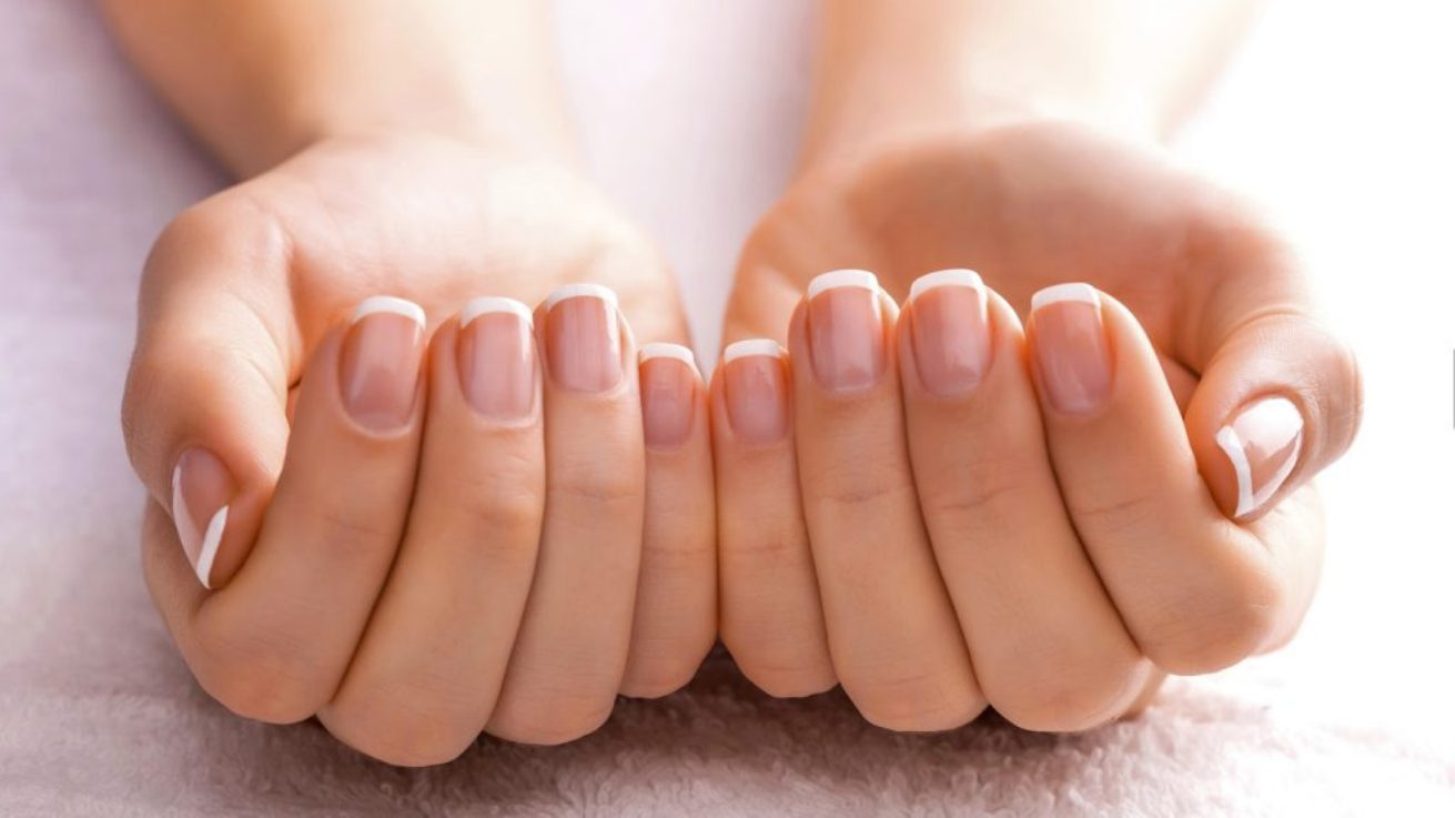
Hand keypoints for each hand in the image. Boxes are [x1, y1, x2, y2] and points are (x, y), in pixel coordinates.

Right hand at [122, 134, 715, 763]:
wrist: (476, 210)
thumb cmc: (338, 251)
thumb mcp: (231, 272)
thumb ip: (190, 387)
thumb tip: (211, 518)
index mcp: (246, 606)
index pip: (276, 648)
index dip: (341, 500)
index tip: (381, 325)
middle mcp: (376, 669)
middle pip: (425, 693)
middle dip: (478, 495)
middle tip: (494, 322)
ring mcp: (515, 664)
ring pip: (561, 682)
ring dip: (589, 493)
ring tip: (579, 324)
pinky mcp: (634, 620)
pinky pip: (676, 633)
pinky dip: (686, 498)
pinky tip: (662, 368)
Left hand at [715, 119, 1359, 730]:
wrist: (953, 196)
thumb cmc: (1107, 234)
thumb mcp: (1237, 258)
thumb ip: (1297, 362)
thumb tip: (1249, 469)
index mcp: (1214, 575)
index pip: (1199, 610)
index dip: (1129, 474)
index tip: (1071, 310)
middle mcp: (1080, 645)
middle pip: (1044, 661)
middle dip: (982, 471)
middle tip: (949, 299)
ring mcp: (937, 646)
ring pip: (896, 666)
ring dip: (856, 483)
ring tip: (844, 311)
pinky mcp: (810, 612)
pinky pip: (770, 634)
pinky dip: (745, 502)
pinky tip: (750, 367)